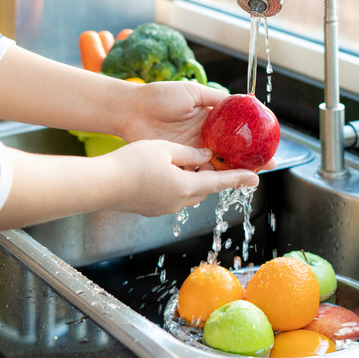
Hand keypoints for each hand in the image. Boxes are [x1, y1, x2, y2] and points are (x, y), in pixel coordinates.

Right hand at [103, 139, 258, 215]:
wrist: (101, 185)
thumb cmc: (132, 163)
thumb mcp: (165, 149)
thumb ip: (189, 153)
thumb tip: (205, 156)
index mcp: (186, 186)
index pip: (220, 182)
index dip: (239, 179)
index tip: (256, 178)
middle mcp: (179, 201)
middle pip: (204, 188)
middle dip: (211, 176)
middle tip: (217, 161)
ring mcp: (164, 208)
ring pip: (187, 192)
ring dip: (192, 180)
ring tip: (188, 163)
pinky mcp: (151, 209)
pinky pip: (171, 196)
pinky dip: (176, 184)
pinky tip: (164, 172)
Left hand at [116, 81, 277, 170]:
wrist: (132, 110)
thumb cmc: (159, 97)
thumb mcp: (192, 92)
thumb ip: (215, 98)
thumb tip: (240, 101)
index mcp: (208, 121)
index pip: (234, 133)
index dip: (250, 140)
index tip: (267, 145)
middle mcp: (202, 138)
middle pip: (229, 153)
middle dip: (247, 161)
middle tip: (265, 167)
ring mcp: (190, 152)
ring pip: (216, 165)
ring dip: (231, 171)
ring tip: (247, 175)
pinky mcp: (178, 162)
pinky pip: (196, 172)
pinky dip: (208, 177)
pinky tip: (222, 179)